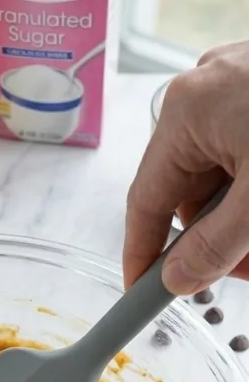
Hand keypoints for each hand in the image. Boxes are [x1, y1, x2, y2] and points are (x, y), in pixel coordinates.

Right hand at [124, 40, 248, 293]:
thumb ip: (216, 247)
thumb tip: (177, 280)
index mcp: (188, 111)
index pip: (147, 199)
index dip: (143, 253)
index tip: (142, 293)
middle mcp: (207, 94)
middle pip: (191, 192)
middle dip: (218, 239)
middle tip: (245, 270)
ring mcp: (241, 89)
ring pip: (227, 180)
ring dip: (246, 222)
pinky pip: (248, 158)